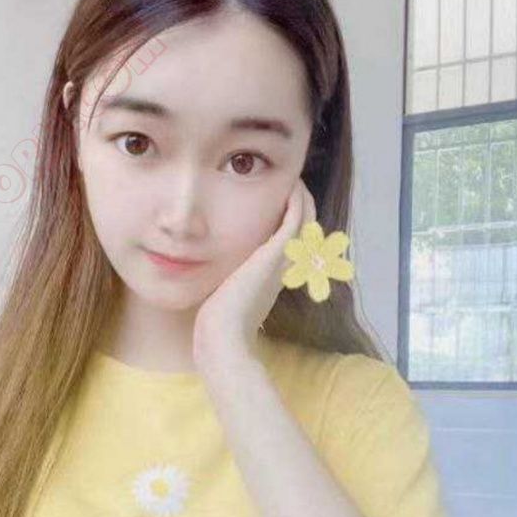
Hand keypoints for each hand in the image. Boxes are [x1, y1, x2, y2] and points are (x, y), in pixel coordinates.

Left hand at [192, 176, 316, 366]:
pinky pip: (297, 217)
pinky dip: (297, 199)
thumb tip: (212, 288)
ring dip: (300, 198)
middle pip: (303, 229)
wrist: (223, 338)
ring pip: (304, 221)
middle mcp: (283, 268)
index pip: (288, 244)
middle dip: (298, 206)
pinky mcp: (277, 253)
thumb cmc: (216, 327)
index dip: (287, 223)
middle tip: (292, 184)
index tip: (278, 205)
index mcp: (271, 278)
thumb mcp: (223, 302)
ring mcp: (283, 261)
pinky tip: (291, 183)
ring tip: (293, 178)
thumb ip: (224, 289)